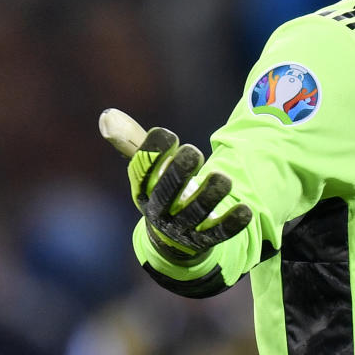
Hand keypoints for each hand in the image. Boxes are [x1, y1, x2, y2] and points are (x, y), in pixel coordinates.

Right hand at [100, 109, 251, 264]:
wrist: (171, 240)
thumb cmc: (162, 191)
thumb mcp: (148, 169)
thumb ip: (132, 140)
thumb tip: (109, 114)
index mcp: (143, 190)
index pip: (142, 172)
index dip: (153, 154)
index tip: (169, 135)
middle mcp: (159, 210)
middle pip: (166, 193)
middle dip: (178, 172)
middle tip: (193, 151)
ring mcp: (181, 228)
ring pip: (194, 213)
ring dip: (209, 195)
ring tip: (224, 177)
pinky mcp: (203, 240)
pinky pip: (218, 233)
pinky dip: (231, 222)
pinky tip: (245, 209)